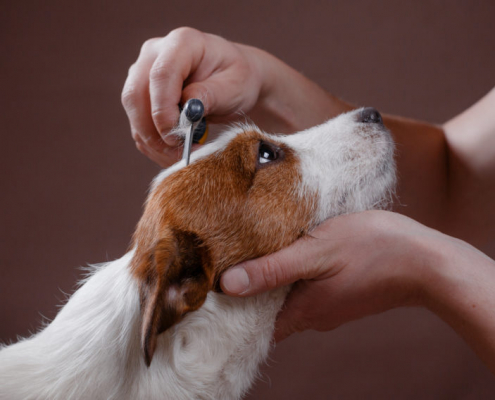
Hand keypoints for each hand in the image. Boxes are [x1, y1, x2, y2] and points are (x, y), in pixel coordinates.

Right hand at [121, 27, 264, 166]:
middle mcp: (155, 53)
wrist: (235, 80)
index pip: (160, 75)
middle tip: (180, 155)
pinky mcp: (141, 95)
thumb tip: (187, 109)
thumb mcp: (235, 87)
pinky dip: (154, 145)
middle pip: (136, 95)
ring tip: (183, 157)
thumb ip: (210, 95)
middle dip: (155, 132)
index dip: (163, 109)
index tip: (177, 136)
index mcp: (182, 42)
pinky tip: (175, 154)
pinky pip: (138, 125)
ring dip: (154, 143)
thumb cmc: (238, 79)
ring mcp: (143, 73)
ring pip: (134, 114)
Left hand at [220, 210, 464, 341]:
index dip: (231, 312)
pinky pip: (307, 288)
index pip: (254, 324)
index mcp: (302, 310)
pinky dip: (292, 275)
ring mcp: (328, 305)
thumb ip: (272, 269)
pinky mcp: (340, 292)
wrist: (424, 260)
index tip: (211, 294)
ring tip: (253, 254)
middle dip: (248, 292)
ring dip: (271, 280)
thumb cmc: (372, 250)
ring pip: (288, 298)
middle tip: (227, 265)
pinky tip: (290, 252)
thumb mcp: (315, 251)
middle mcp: (313, 315)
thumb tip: (227, 285)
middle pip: (269, 311)